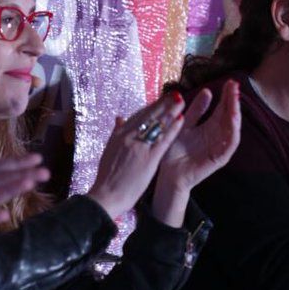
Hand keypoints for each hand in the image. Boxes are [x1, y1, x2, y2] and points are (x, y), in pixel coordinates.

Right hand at [87, 94, 186, 218]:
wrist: (106, 195)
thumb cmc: (107, 177)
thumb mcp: (109, 151)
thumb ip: (116, 133)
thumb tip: (119, 117)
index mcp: (119, 135)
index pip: (138, 116)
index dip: (151, 106)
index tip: (161, 99)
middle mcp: (129, 137)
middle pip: (149, 116)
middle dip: (163, 104)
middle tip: (175, 94)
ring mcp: (139, 147)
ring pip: (157, 125)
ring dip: (171, 111)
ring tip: (181, 101)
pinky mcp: (149, 158)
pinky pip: (163, 140)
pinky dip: (173, 129)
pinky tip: (181, 120)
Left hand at [153, 81, 241, 225]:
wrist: (168, 174)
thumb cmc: (174, 150)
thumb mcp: (184, 124)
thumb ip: (196, 110)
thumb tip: (207, 91)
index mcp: (210, 127)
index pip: (222, 108)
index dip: (226, 95)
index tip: (229, 82)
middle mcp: (217, 135)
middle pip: (229, 115)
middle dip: (233, 101)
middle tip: (234, 86)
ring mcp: (219, 147)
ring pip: (232, 128)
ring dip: (235, 114)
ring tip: (235, 101)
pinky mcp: (218, 159)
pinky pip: (229, 146)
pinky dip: (233, 134)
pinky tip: (233, 122)